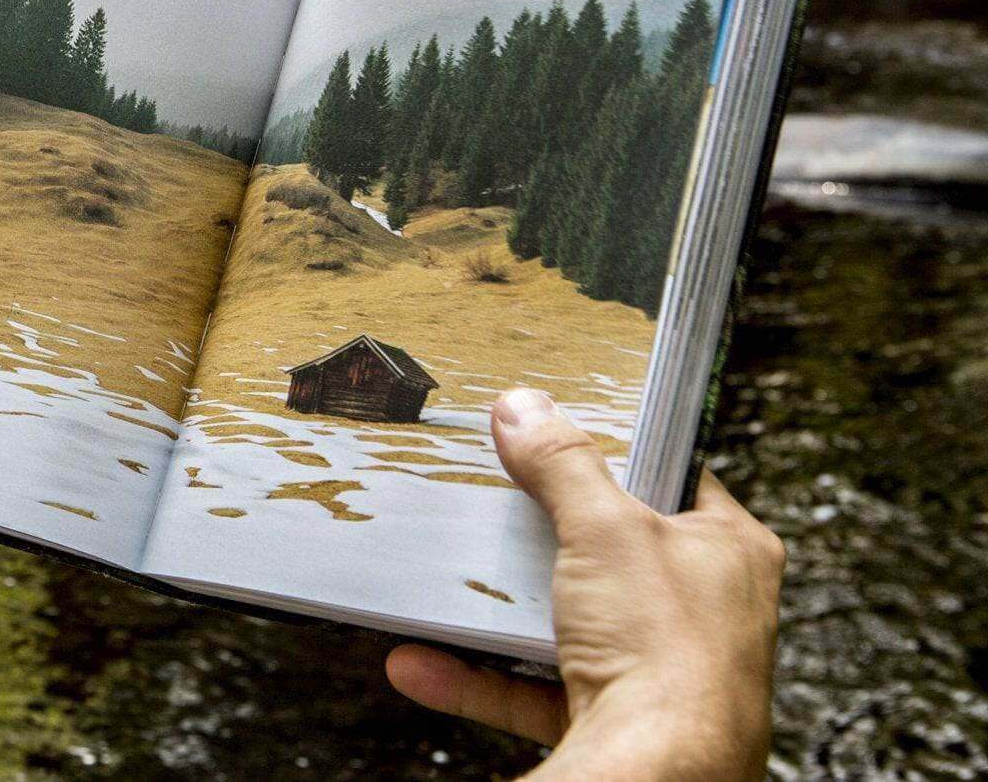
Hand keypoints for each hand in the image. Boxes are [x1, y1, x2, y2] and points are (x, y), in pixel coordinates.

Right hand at [386, 387, 783, 779]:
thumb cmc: (670, 653)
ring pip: (568, 622)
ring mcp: (658, 668)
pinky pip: (534, 686)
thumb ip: (562, 464)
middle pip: (612, 550)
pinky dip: (478, 675)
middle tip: (497, 501)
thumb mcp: (606, 528)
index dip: (618, 452)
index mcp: (730, 550)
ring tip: (449, 579)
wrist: (660, 771)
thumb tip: (525, 410)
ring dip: (499, 609)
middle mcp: (704, 610)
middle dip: (545, 534)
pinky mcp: (614, 717)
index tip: (561, 434)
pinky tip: (425, 661)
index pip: (674, 477)